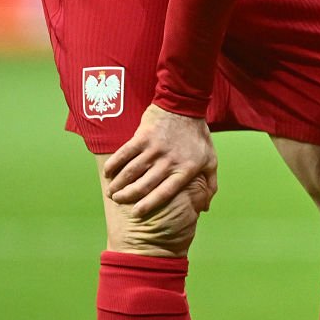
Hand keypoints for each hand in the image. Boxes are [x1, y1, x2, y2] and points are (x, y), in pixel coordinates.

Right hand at [104, 105, 218, 216]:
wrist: (185, 106)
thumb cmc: (198, 137)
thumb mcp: (211, 160)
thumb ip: (210, 184)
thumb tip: (205, 208)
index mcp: (185, 170)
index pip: (164, 193)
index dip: (149, 204)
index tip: (136, 213)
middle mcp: (169, 161)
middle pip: (144, 185)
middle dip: (127, 196)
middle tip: (118, 200)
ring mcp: (154, 149)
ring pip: (131, 171)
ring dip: (118, 183)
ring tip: (112, 191)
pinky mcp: (142, 137)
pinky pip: (124, 154)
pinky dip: (114, 165)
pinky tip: (107, 173)